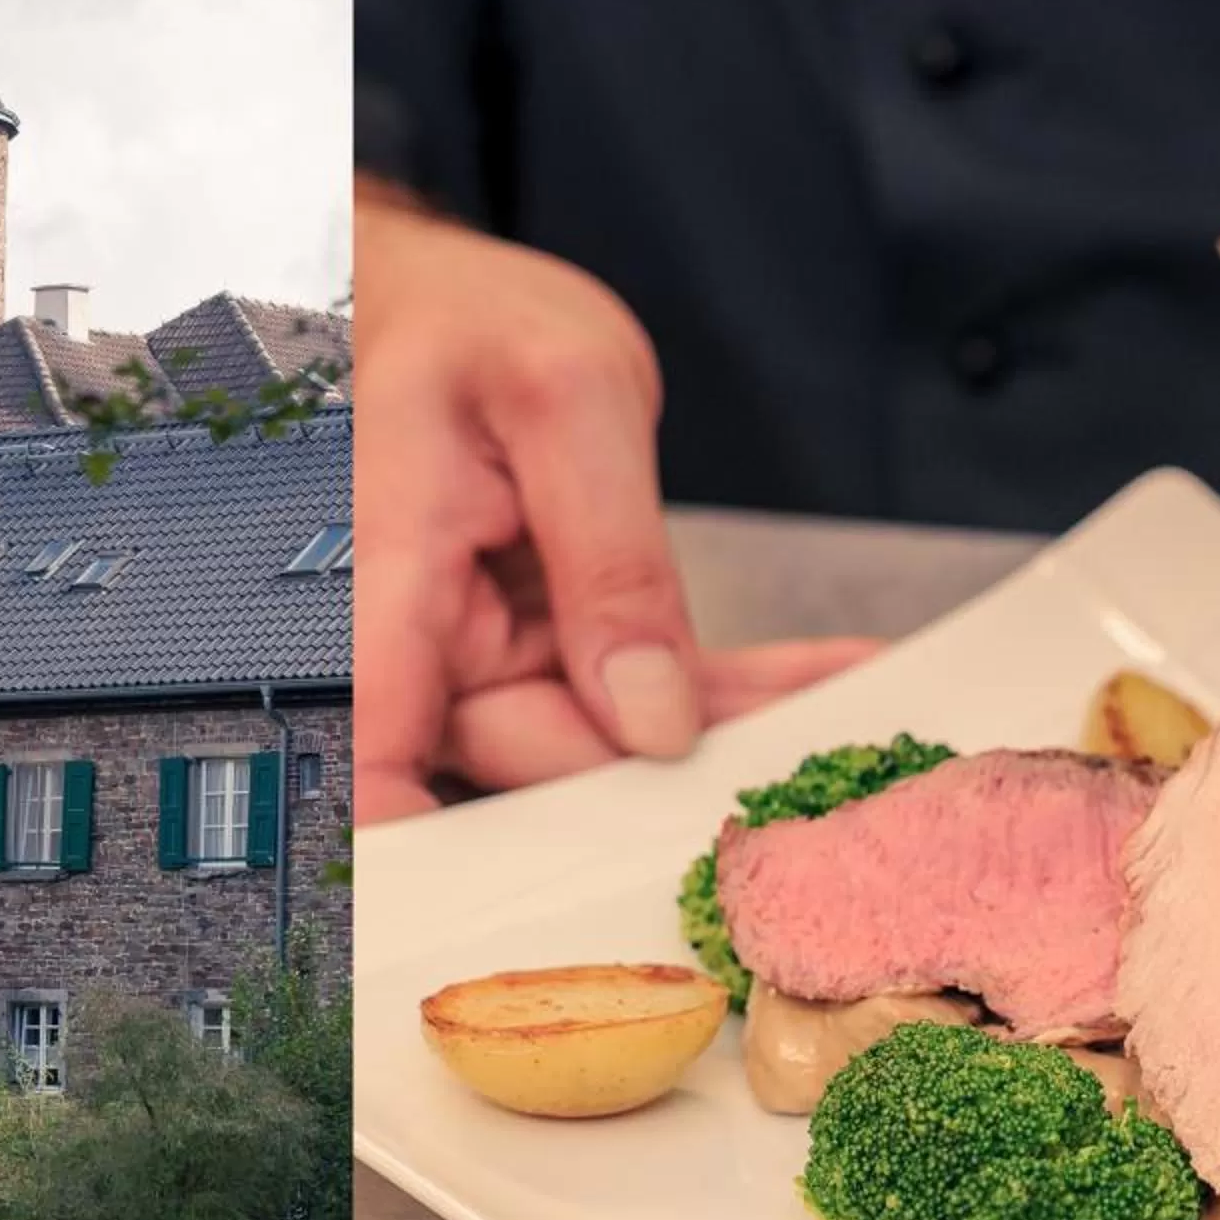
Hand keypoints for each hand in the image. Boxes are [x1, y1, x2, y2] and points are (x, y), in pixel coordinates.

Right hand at [354, 183, 875, 824]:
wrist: (446, 302)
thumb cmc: (469, 325)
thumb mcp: (568, 404)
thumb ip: (612, 563)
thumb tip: (646, 720)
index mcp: (385, 577)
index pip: (377, 752)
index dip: (423, 859)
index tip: (509, 917)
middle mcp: (421, 640)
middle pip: (529, 755)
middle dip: (662, 773)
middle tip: (803, 784)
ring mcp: (480, 650)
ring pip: (598, 734)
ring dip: (721, 725)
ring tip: (842, 707)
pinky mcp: (537, 642)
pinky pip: (629, 688)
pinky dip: (718, 688)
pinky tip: (820, 680)